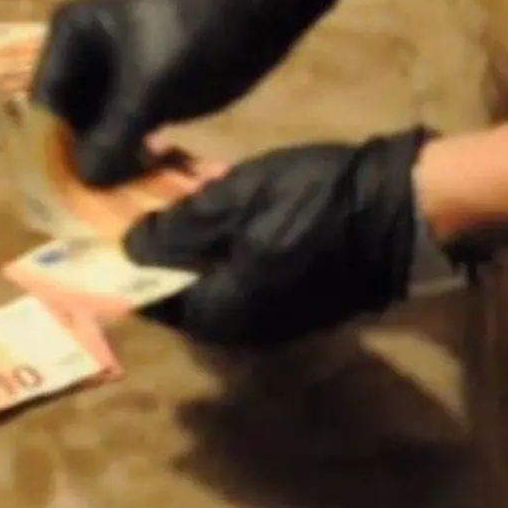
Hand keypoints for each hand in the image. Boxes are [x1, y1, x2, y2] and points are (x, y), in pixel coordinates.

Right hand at [31, 0, 341, 185]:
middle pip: (69, 122)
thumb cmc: (197, 37)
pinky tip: (153, 179)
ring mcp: (115, 77)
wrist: (262, 13)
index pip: (45, 105)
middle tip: (101, 204)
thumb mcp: (149, 88)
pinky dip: (135, 157)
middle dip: (84, 161)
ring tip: (131, 195)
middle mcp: (83, 56)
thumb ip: (111, 137)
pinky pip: (126, 134)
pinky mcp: (144, 95)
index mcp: (71, 37)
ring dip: (112, 164)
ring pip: (98, 133)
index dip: (50, 150)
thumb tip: (83, 183)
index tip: (65, 195)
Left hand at [123, 127, 452, 346]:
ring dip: (191, 233)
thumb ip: (177, 229)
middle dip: (157, 240)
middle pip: (181, 285)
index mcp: (222, 314)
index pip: (150, 296)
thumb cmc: (315, 202)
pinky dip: (224, 235)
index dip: (122, 260)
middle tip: (134, 190)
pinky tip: (215, 190)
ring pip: (213, 271)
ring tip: (170, 180)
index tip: (99, 220)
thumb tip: (129, 247)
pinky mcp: (298, 290)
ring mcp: (275, 312)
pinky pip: (243, 265)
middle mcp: (244, 327)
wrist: (407, 207)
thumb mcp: (236, 202)